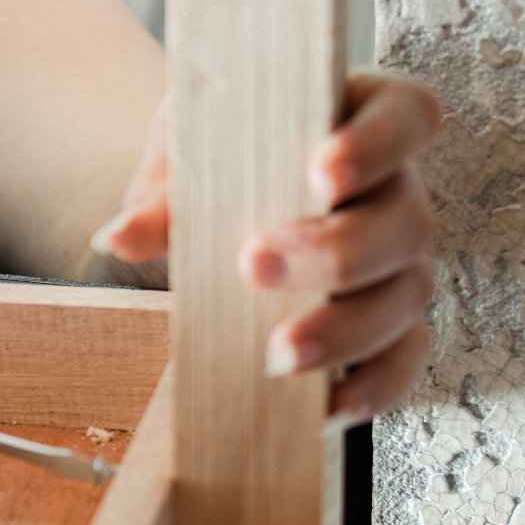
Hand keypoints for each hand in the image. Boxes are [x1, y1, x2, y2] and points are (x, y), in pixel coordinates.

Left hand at [92, 72, 439, 423]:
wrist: (210, 195)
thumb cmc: (214, 155)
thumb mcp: (185, 152)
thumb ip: (163, 192)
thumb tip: (120, 237)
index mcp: (361, 117)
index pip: (403, 116)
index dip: (374, 144)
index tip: (320, 173)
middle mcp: (395, 189)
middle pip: (402, 222)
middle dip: (332, 252)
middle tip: (254, 265)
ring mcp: (398, 260)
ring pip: (402, 296)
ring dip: (343, 331)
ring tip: (275, 354)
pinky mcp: (388, 321)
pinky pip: (401, 358)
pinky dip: (371, 386)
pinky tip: (323, 407)